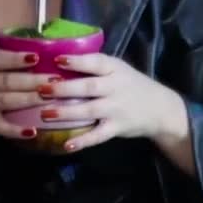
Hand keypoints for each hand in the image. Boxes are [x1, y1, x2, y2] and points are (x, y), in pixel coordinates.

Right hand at [0, 50, 58, 140]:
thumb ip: (3, 58)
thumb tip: (39, 50)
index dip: (16, 59)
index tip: (36, 57)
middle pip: (8, 81)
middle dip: (33, 81)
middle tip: (55, 80)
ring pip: (9, 102)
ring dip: (30, 100)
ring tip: (51, 97)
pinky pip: (2, 127)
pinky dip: (17, 131)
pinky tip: (33, 131)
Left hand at [39, 53, 186, 151]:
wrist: (160, 108)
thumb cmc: (131, 84)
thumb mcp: (118, 68)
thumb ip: (94, 65)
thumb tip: (58, 58)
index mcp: (114, 68)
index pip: (95, 62)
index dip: (76, 61)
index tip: (56, 59)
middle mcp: (115, 87)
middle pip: (88, 87)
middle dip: (64, 88)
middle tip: (42, 89)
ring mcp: (116, 109)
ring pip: (89, 111)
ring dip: (66, 113)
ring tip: (45, 114)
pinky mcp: (117, 128)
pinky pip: (98, 135)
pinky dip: (83, 141)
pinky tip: (67, 144)